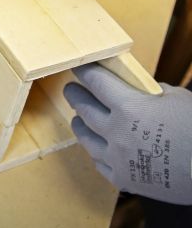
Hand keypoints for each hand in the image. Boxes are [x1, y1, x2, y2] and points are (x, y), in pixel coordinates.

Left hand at [64, 64, 191, 204]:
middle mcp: (116, 132)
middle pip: (84, 109)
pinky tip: (98, 149)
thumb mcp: (178, 99)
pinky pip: (100, 164)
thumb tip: (142, 91)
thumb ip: (153, 92)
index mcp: (129, 107)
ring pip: (86, 138)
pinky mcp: (123, 179)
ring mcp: (117, 158)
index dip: (85, 72)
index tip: (78, 67)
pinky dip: (97, 153)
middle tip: (70, 89)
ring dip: (80, 125)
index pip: (97, 83)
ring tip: (78, 119)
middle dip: (75, 96)